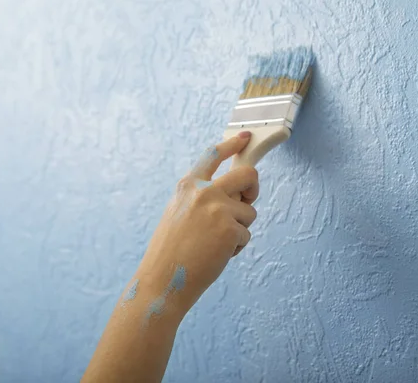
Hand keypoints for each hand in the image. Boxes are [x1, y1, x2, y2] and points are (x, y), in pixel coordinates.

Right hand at [136, 132, 258, 317]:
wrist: (164, 279)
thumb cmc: (170, 250)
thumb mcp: (178, 211)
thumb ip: (201, 197)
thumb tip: (234, 195)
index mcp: (188, 185)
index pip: (213, 155)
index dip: (231, 145)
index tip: (244, 138)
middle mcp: (204, 191)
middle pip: (247, 175)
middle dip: (253, 188)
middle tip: (247, 201)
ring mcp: (219, 209)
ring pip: (248, 212)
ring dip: (239, 228)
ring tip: (215, 243)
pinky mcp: (231, 229)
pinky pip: (246, 234)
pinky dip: (236, 247)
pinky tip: (216, 255)